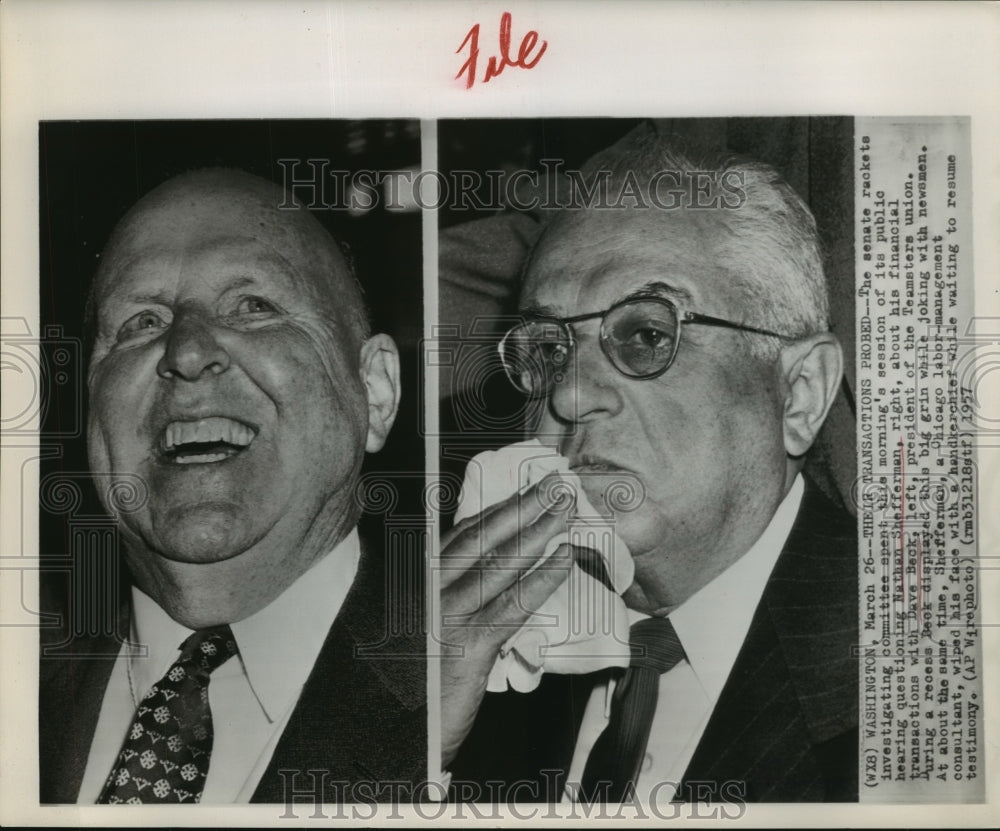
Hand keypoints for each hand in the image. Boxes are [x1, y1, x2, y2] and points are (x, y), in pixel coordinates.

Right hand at [437, 474, 574, 766]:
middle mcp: (429, 590)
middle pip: (484, 538)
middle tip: (557, 485)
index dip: (501, 508)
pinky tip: (564, 560)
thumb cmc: (416, 678)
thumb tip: (496, 562)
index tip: (529, 488)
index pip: (465, 534)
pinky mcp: (468, 646)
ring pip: (501, 564)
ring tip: (567, 512)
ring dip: (539, 533)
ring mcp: (446, 616)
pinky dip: (542, 579)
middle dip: (524, 507)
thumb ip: (451, 591)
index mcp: (420, 580)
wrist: (392, 735)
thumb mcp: (424, 624)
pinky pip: (513, 605)